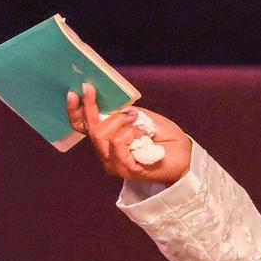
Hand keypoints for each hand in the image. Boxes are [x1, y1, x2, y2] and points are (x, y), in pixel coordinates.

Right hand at [66, 83, 192, 184]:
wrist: (185, 155)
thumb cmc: (165, 138)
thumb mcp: (144, 117)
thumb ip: (125, 112)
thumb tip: (111, 105)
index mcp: (108, 138)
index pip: (82, 126)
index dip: (76, 110)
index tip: (75, 92)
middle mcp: (106, 152)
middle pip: (92, 129)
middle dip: (101, 111)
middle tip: (127, 109)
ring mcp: (113, 163)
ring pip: (102, 135)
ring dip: (122, 123)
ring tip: (139, 123)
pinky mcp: (124, 169)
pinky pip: (117, 143)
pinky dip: (131, 133)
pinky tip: (143, 136)